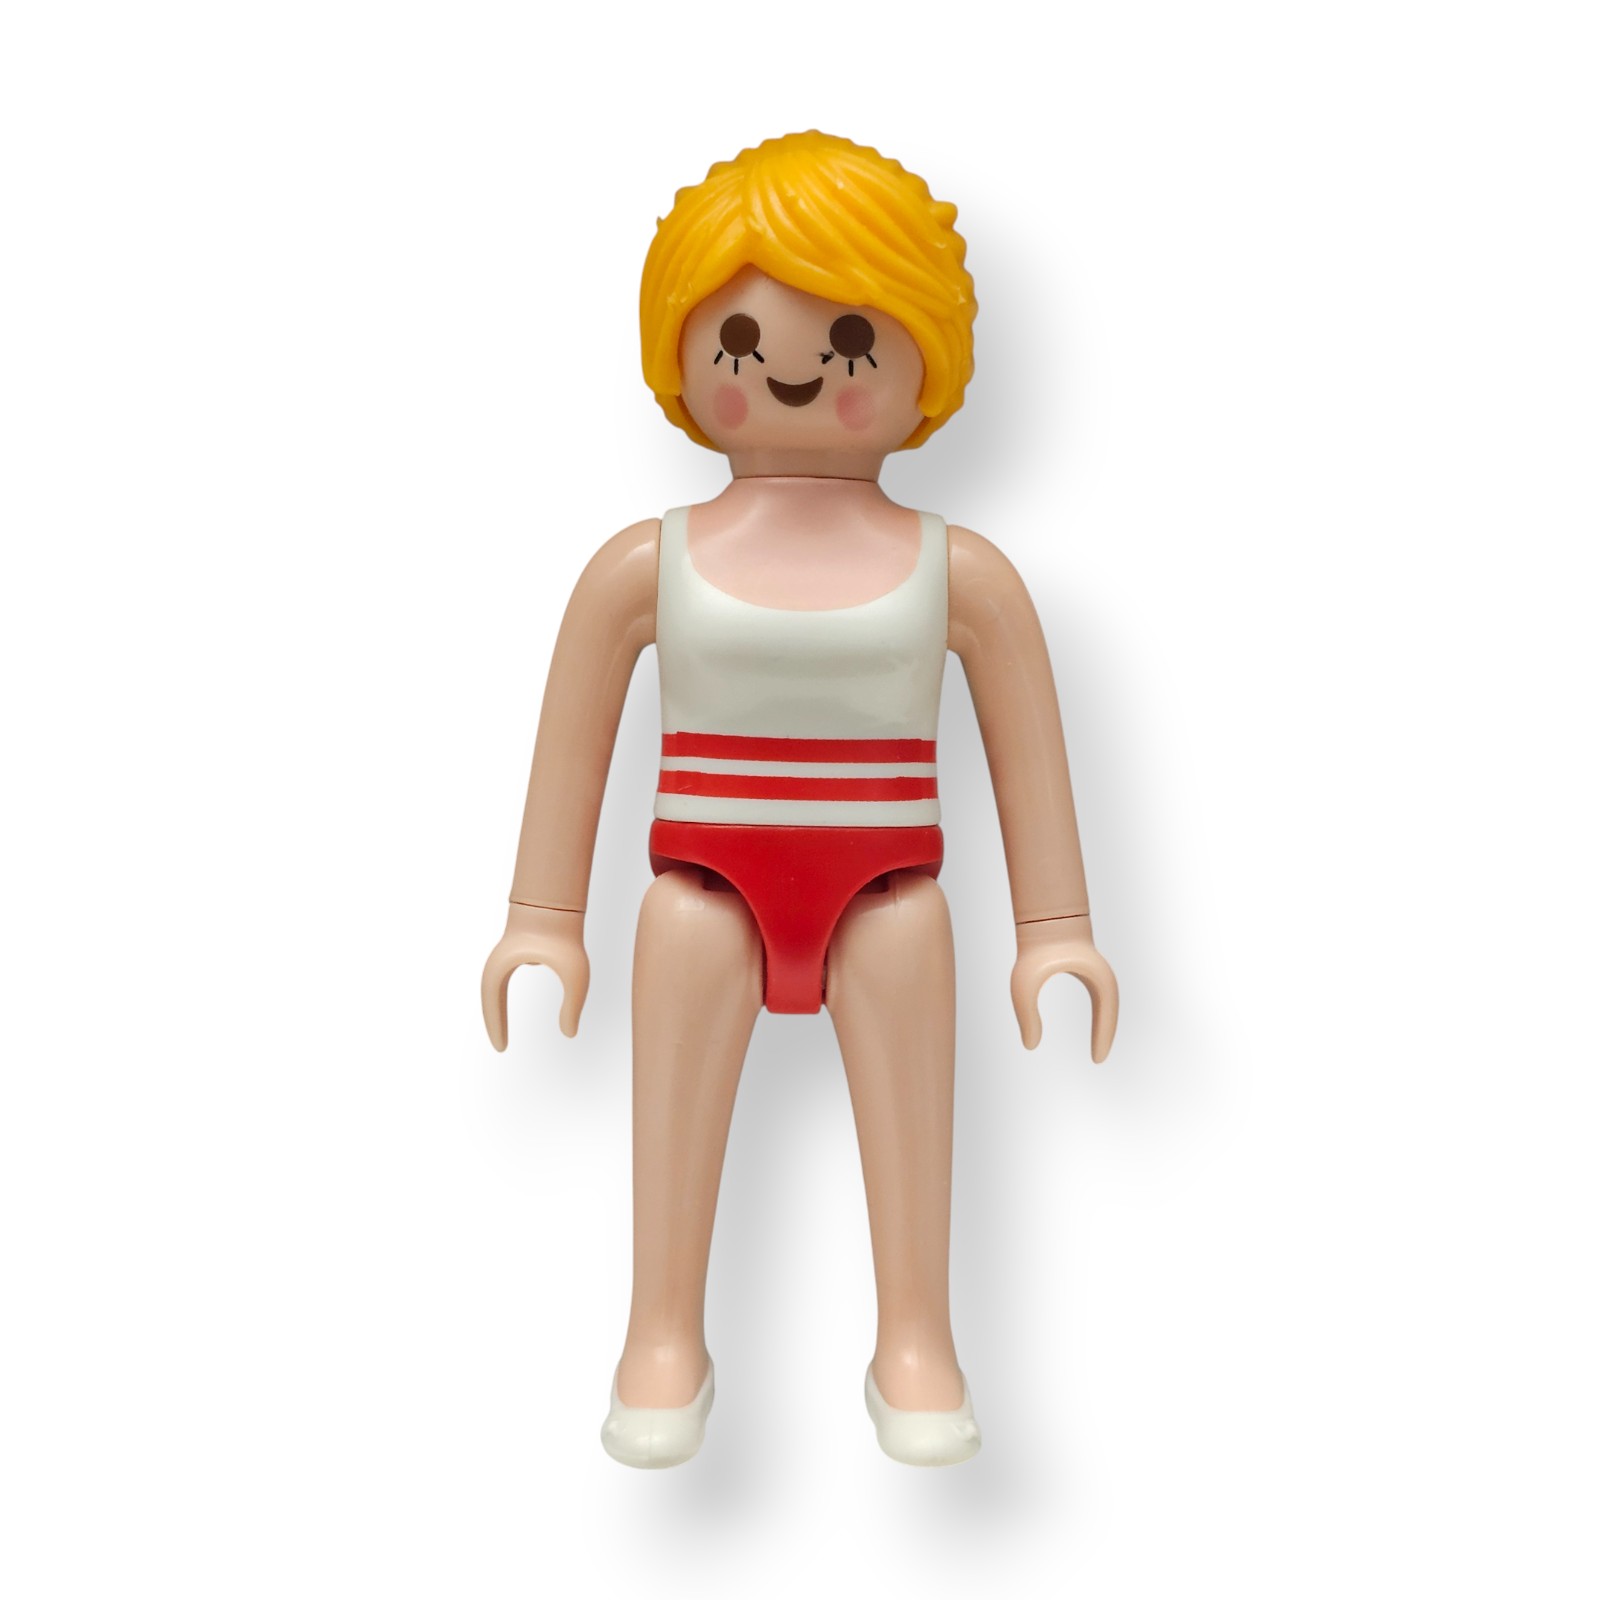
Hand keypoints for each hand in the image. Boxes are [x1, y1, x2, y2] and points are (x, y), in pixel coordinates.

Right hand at [480, 903, 589, 1049]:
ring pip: (497, 988)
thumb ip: (573, 1006)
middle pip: (490, 998)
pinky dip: (508, 993)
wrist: (559, 904)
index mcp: (503, 968)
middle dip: (495, 1022)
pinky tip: (512, 1002)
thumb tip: (570, 1033)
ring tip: (502, 1032)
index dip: (496, 1027)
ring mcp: (505, 955)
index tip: (502, 1049)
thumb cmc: (565, 937)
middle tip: (501, 1046)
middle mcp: (499, 962)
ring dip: (499, 1009)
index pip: (492, 1004)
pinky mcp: (515, 951)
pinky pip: (506, 979)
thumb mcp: (575, 976)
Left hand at [1010, 915, 1118, 1061]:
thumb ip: (1026, 1015)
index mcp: (1095, 979)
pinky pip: (1100, 1000)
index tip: (1096, 1060)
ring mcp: (1097, 973)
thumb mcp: (1025, 986)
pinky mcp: (1089, 972)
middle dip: (1106, 1035)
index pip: (1107, 1014)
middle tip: (1097, 1060)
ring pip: (1107, 1006)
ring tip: (1097, 1049)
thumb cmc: (1034, 950)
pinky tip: (1094, 1030)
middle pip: (1110, 1011)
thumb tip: (1030, 1045)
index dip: (1103, 1037)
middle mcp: (1101, 977)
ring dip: (1103, 1026)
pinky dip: (1100, 1016)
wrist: (1043, 919)